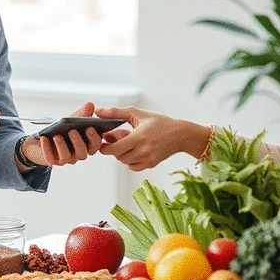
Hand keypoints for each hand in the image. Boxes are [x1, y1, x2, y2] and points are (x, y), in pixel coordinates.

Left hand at [19, 102, 103, 167]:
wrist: (46, 137)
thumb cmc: (63, 129)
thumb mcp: (72, 119)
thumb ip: (82, 113)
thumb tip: (90, 105)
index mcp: (88, 145)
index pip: (95, 144)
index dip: (94, 137)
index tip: (90, 128)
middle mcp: (79, 154)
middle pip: (82, 153)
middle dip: (78, 142)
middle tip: (72, 131)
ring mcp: (66, 159)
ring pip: (67, 157)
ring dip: (62, 146)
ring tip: (57, 135)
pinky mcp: (53, 161)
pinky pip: (51, 158)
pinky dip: (47, 149)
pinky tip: (44, 139)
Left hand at [94, 106, 210, 170]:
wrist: (180, 135)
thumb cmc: (159, 123)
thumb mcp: (138, 114)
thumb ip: (116, 112)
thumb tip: (98, 112)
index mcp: (139, 137)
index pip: (114, 149)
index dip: (105, 147)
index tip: (103, 141)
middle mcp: (143, 151)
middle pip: (118, 156)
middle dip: (114, 148)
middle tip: (116, 138)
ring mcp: (148, 159)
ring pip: (125, 162)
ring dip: (122, 154)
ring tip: (128, 142)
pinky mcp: (151, 164)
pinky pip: (133, 167)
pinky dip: (130, 160)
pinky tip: (135, 150)